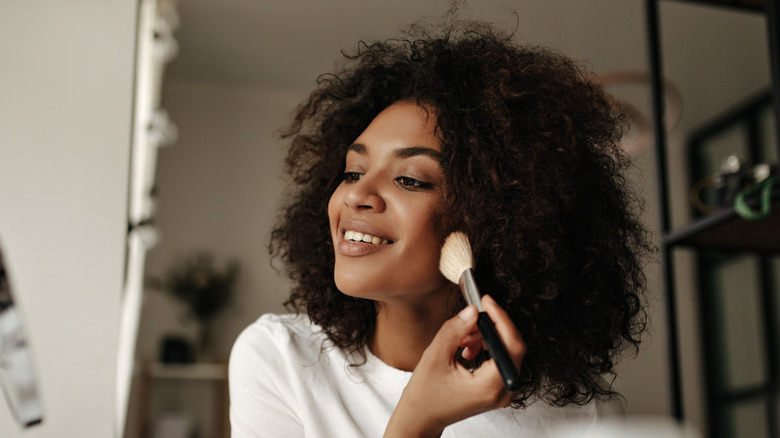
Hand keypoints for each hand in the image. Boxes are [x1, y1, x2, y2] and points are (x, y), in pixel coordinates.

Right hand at [383, 295, 525, 437]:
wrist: (421, 418)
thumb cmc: (425, 395)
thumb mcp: (435, 357)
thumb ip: (455, 331)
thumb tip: (472, 311)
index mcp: (490, 386)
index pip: (511, 345)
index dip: (501, 319)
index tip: (486, 301)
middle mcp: (503, 391)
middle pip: (511, 347)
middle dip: (490, 327)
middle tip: (469, 319)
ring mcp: (502, 392)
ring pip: (505, 351)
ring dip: (485, 337)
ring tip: (462, 338)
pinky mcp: (497, 388)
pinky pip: (500, 359)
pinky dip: (485, 347)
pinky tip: (466, 348)